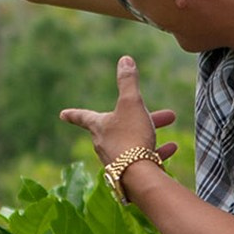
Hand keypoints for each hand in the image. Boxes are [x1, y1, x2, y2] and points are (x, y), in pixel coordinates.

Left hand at [58, 56, 178, 166]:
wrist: (138, 174)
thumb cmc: (131, 136)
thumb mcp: (131, 104)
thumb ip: (128, 82)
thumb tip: (124, 59)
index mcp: (98, 126)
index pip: (83, 116)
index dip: (74, 113)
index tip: (62, 114)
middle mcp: (103, 143)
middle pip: (121, 125)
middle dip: (144, 117)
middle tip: (166, 115)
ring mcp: (115, 160)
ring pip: (133, 140)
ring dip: (152, 132)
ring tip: (170, 124)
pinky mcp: (129, 173)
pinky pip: (142, 158)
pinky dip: (157, 151)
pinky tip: (172, 148)